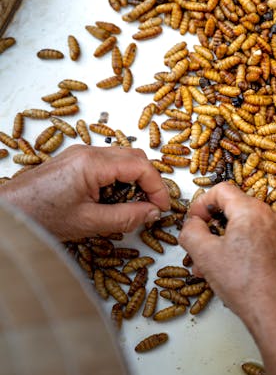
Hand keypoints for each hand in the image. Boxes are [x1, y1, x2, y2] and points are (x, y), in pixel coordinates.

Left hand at [0, 145, 169, 239]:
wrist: (8, 213)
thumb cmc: (40, 216)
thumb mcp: (89, 222)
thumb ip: (126, 217)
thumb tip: (152, 213)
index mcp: (92, 163)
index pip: (141, 166)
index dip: (157, 187)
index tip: (162, 207)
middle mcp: (87, 152)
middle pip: (135, 157)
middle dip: (148, 181)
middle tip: (151, 206)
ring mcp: (80, 154)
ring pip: (122, 159)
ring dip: (133, 180)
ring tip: (131, 206)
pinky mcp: (74, 161)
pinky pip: (107, 163)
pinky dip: (118, 178)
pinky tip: (112, 200)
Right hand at [179, 182, 275, 374]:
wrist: (274, 310)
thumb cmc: (243, 282)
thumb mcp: (204, 254)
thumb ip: (191, 231)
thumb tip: (192, 224)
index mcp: (252, 210)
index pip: (222, 190)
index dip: (201, 203)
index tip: (192, 221)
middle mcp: (270, 215)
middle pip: (233, 208)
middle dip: (210, 226)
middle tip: (196, 246)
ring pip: (242, 226)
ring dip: (221, 241)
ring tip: (206, 266)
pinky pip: (255, 238)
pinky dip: (237, 247)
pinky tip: (224, 270)